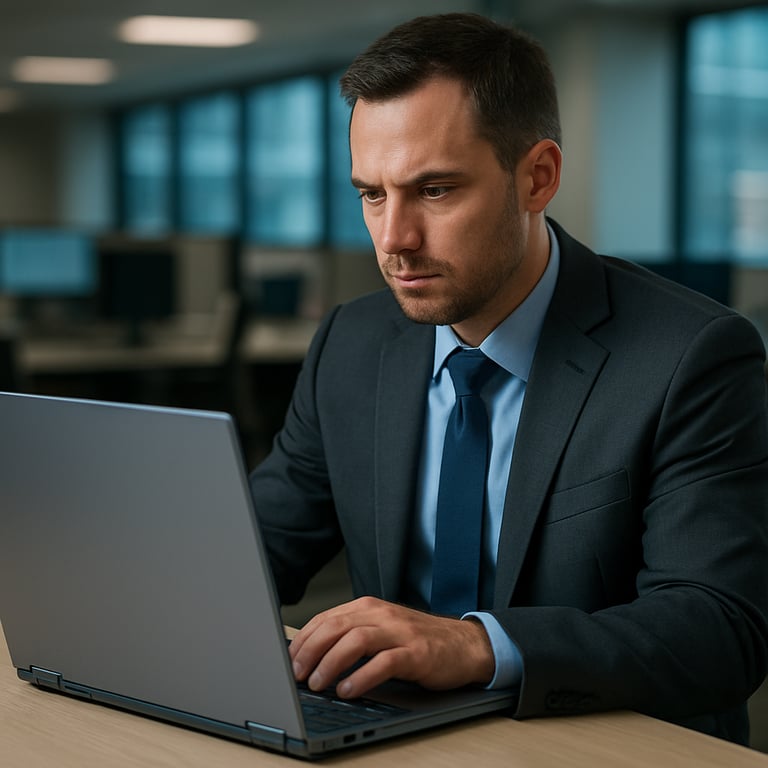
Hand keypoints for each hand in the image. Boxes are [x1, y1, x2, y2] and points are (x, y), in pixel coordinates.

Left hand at [288, 596, 494, 698]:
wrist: (463, 644)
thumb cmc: (417, 641)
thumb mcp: (381, 631)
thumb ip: (351, 636)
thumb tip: (310, 656)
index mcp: (368, 607)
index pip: (326, 619)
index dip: (303, 640)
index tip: (288, 661)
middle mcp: (381, 615)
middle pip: (336, 627)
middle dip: (310, 651)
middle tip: (296, 674)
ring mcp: (399, 632)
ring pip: (355, 641)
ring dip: (330, 663)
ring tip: (317, 684)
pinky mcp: (416, 652)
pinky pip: (384, 662)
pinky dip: (361, 678)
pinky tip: (348, 691)